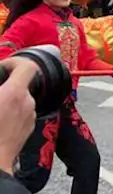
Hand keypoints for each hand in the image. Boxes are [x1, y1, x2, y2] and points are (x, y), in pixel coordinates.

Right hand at [0, 56, 37, 173]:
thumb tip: (0, 88)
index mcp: (15, 93)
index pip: (27, 66)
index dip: (14, 62)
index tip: (2, 67)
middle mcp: (27, 103)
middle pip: (20, 85)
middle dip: (5, 86)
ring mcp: (29, 118)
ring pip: (19, 101)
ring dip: (7, 101)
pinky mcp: (27, 131)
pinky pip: (20, 115)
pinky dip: (9, 113)